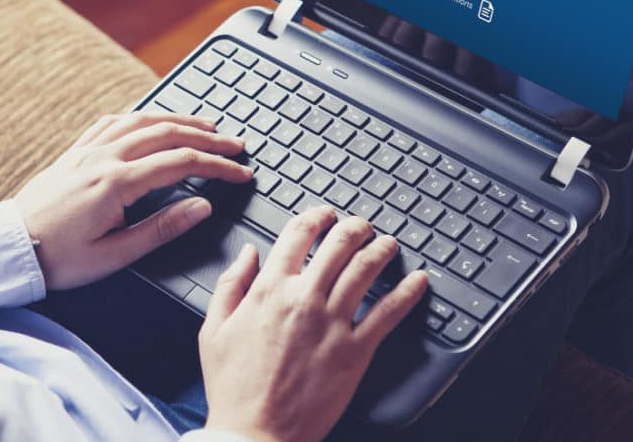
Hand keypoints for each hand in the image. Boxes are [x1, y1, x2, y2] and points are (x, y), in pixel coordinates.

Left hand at [14, 112, 252, 289]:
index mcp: (116, 183)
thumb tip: (201, 206)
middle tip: (235, 144)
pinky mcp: (74, 152)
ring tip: (205, 124)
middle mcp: (103, 157)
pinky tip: (150, 119)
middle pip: (167, 133)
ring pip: (142, 120)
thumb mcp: (115, 254)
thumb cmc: (59, 258)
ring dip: (178, 119)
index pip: (181, 163)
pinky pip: (112, 121)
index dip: (218, 166)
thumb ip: (162, 228)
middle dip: (207, 136)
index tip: (241, 172)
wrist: (9, 249)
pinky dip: (140, 116)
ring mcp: (87, 150)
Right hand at [199, 207, 428, 441]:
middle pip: (338, 244)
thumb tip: (247, 253)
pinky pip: (388, 312)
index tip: (325, 214)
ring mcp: (332, 323)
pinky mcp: (355, 351)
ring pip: (365, 269)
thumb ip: (230, 284)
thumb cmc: (233, 387)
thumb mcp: (214, 329)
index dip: (316, 217)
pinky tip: (418, 281)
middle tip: (362, 226)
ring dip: (381, 249)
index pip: (298, 235)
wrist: (254, 432)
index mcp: (269, 290)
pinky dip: (407, 292)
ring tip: (388, 244)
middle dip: (355, 227)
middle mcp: (303, 299)